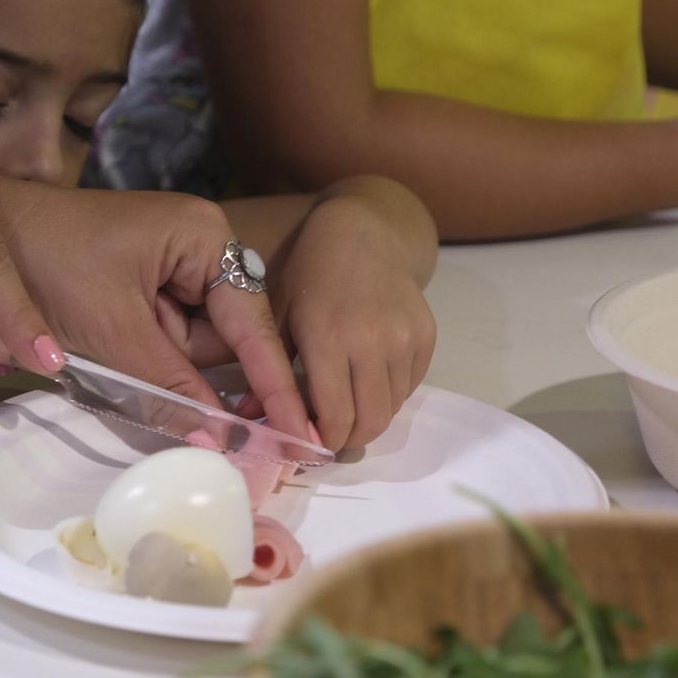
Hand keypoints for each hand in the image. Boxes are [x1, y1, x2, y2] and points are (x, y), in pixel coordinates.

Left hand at [0, 186, 311, 439]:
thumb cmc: (43, 264)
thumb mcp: (113, 331)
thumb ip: (171, 386)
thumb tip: (218, 442)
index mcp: (205, 238)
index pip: (255, 325)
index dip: (278, 386)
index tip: (306, 436)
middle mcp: (200, 252)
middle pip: (233, 340)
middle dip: (225, 386)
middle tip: (253, 444)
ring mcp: (172, 273)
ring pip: (198, 350)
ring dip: (177, 379)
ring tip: (134, 381)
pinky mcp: (144, 295)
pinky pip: (169, 346)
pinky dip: (156, 372)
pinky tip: (127, 374)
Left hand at [266, 196, 436, 450]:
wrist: (361, 232)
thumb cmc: (309, 274)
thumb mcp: (277, 317)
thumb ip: (267, 372)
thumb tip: (250, 419)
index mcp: (329, 337)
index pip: (336, 417)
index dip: (324, 442)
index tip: (309, 445)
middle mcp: (374, 341)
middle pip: (370, 422)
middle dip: (348, 440)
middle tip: (329, 437)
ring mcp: (406, 338)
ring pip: (392, 408)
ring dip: (368, 418)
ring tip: (346, 406)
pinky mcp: (427, 335)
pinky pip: (410, 386)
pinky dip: (388, 395)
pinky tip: (367, 379)